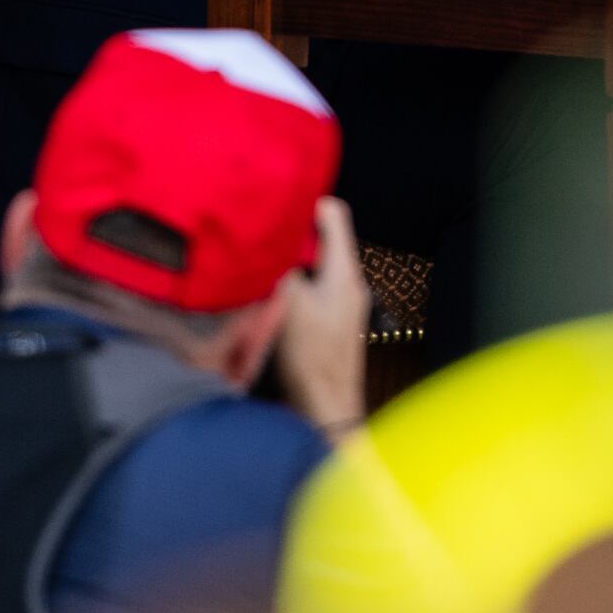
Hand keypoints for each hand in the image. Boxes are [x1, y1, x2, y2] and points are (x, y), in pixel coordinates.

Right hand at [268, 197, 370, 434]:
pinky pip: (313, 286)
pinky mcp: (330, 320)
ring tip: (263, 260)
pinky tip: (273, 292)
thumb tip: (270, 241)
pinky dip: (295, 282)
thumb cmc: (313, 358)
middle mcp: (349, 282)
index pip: (335, 215)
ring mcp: (342, 302)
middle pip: (323, 239)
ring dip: (292, 260)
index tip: (276, 205)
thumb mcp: (292, 304)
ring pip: (315, 264)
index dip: (306, 204)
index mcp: (345, 271)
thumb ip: (284, 266)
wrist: (327, 408)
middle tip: (262, 232)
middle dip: (294, 232)